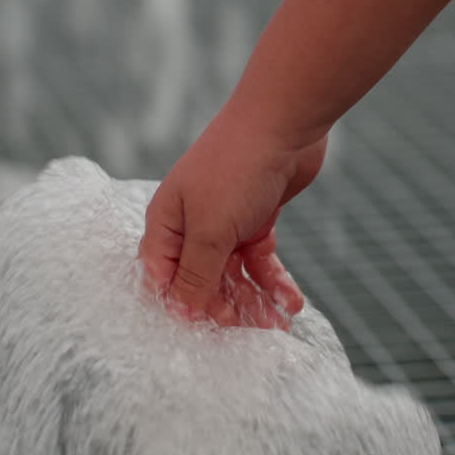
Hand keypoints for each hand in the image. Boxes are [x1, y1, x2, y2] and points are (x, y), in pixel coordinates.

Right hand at [138, 106, 326, 328]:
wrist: (284, 123)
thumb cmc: (235, 168)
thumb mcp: (211, 230)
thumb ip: (196, 274)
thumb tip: (180, 311)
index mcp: (167, 222)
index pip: (163, 275)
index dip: (181, 303)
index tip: (205, 328)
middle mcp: (192, 224)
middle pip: (202, 279)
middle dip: (225, 307)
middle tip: (250, 331)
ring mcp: (225, 220)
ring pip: (234, 274)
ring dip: (254, 300)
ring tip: (278, 325)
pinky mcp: (256, 218)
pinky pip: (260, 260)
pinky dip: (274, 281)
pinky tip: (291, 301)